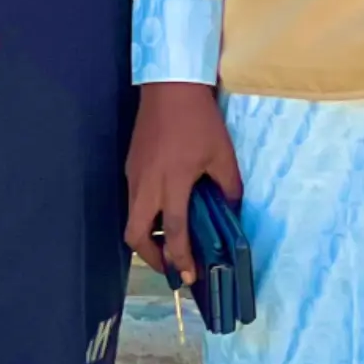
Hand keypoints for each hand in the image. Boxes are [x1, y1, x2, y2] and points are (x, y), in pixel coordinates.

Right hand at [125, 80, 240, 283]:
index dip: (180, 259)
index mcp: (171, 185)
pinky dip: (146, 214)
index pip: (173, 233)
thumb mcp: (222, 153)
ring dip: (147, 236)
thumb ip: (228, 186)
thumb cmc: (199, 120)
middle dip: (152, 257)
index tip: (188, 277)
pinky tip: (165, 209)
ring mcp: (134, 176)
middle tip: (172, 264)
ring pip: (132, 218)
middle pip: (135, 236)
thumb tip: (232, 209)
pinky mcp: (131, 165)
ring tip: (170, 241)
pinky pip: (134, 200)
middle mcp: (146, 186)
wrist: (170, 86)